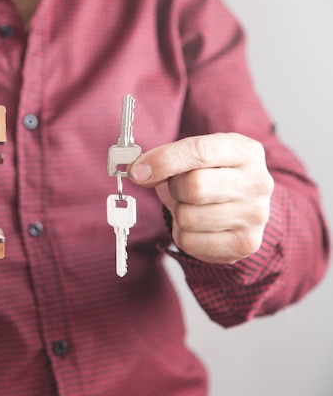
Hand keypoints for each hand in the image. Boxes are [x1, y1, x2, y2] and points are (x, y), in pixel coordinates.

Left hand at [129, 132, 273, 264]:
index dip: (163, 161)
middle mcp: (258, 182)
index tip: (138, 171)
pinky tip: (198, 227)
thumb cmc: (211, 177)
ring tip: (192, 207)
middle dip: (174, 189)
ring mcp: (255, 215)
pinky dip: (183, 235)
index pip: (199, 152)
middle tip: (178, 189)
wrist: (239, 207)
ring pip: (188, 217)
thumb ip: (167, 158)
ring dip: (178, 214)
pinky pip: (190, 242)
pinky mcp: (245, 243)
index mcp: (245, 151)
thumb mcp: (193, 158)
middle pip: (194, 187)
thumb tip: (139, 171)